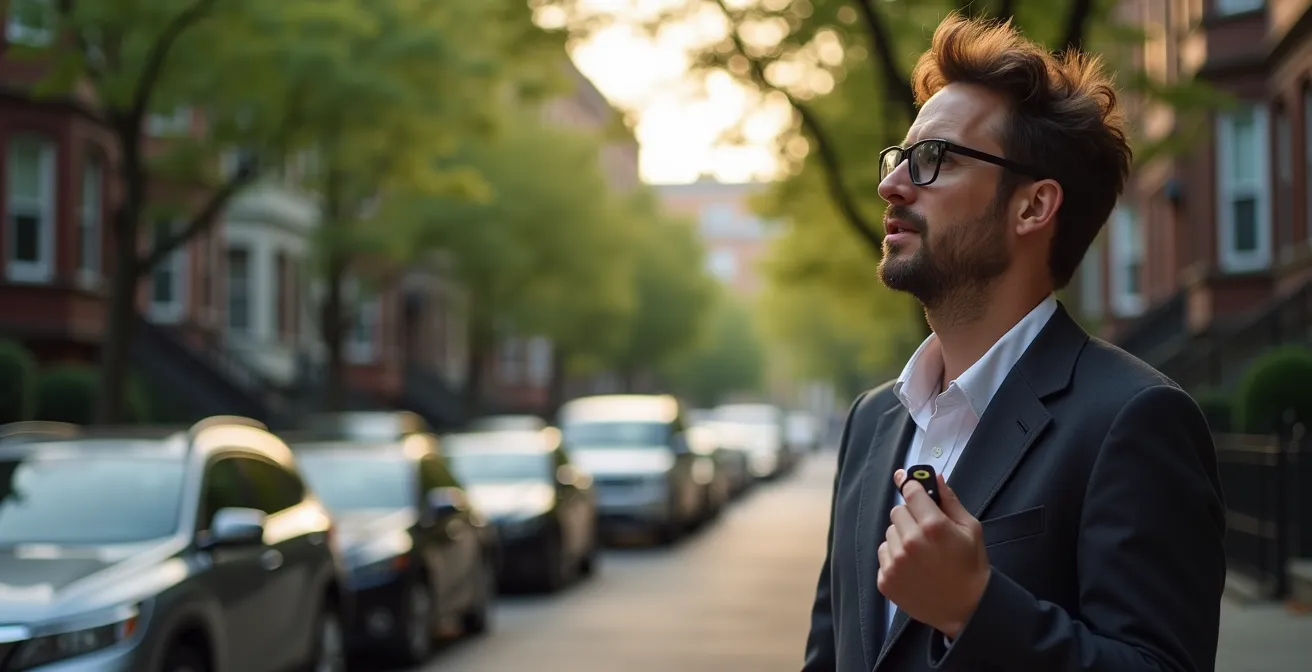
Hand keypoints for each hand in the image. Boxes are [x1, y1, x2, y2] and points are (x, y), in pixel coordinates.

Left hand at [877, 469, 989, 638]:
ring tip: (921, 553)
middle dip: (911, 516)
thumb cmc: (971, 567)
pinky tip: (913, 568)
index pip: (910, 491)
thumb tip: (935, 477)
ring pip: (889, 533)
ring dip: (902, 537)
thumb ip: (950, 500)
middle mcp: (909, 542)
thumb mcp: (970, 529)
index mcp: (932, 526)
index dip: (911, 486)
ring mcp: (895, 563)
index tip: (911, 485)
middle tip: (927, 532)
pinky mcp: (885, 580)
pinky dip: (894, 558)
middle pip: (897, 511)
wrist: (966, 609)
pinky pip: (883, 554)